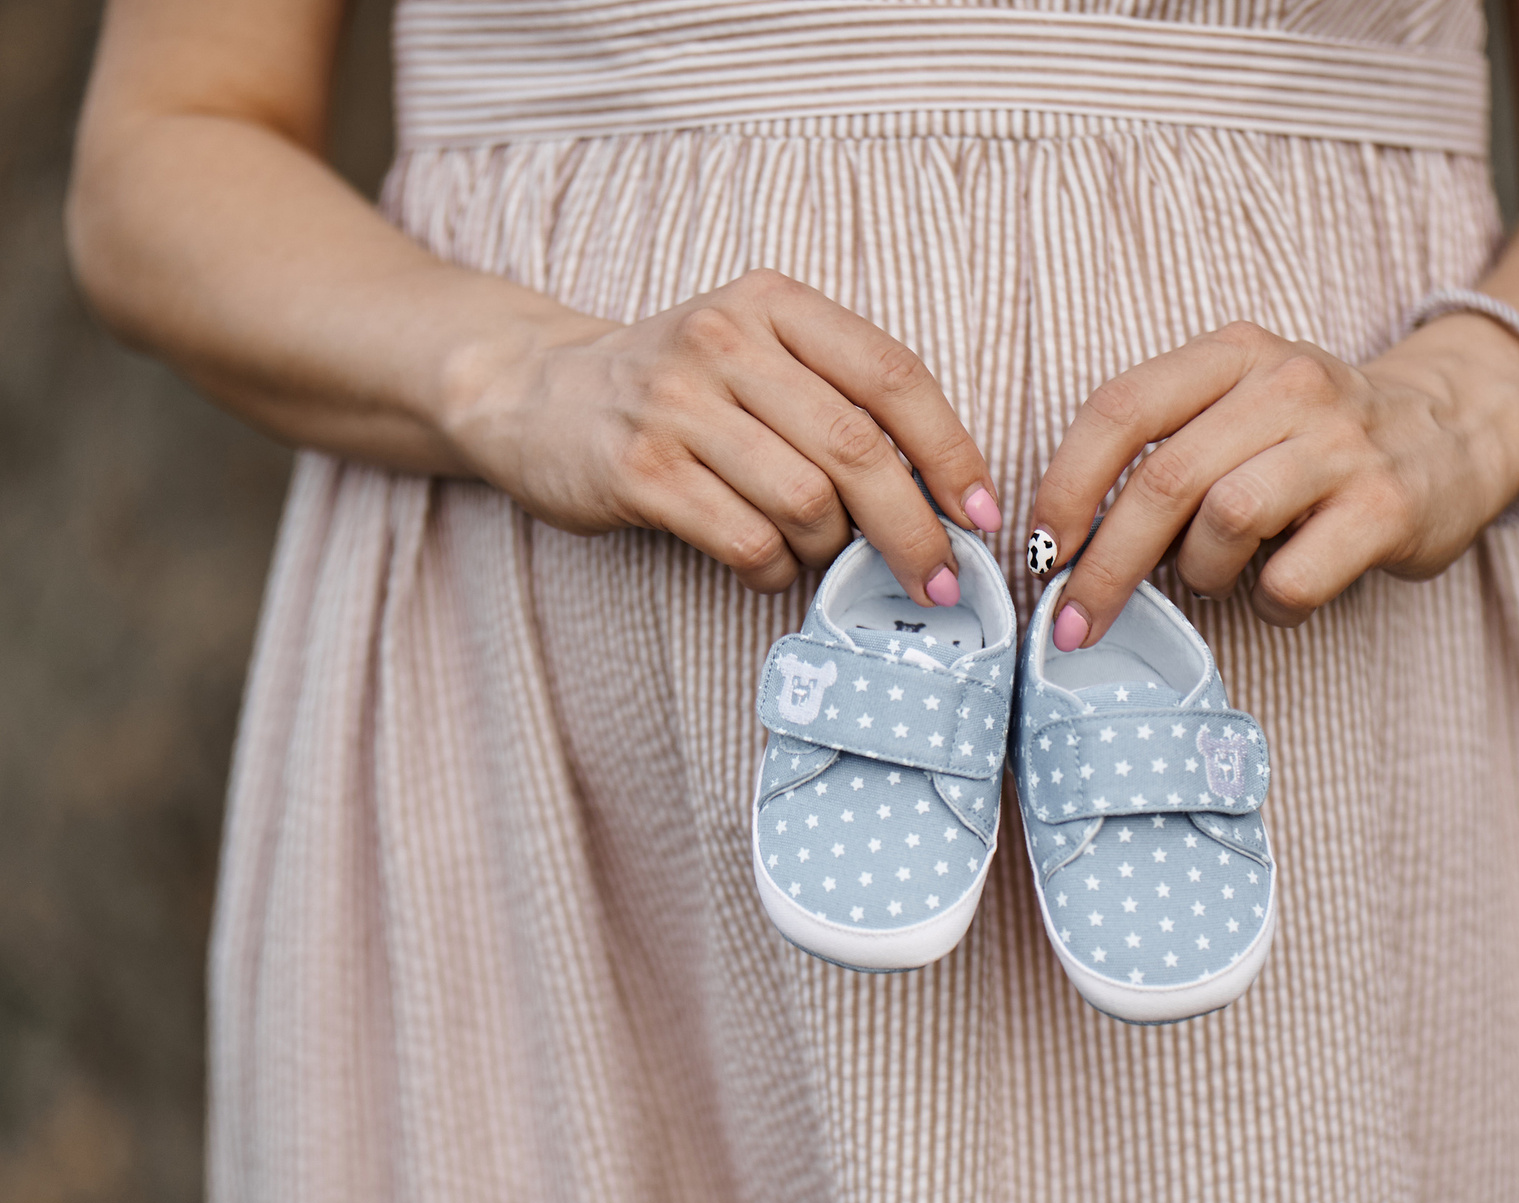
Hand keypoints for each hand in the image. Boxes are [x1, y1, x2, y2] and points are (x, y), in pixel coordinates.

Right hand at [441, 269, 1004, 602]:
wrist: (536, 395)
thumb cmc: (678, 390)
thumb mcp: (756, 356)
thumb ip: (838, 401)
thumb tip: (941, 497)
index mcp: (774, 304)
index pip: (892, 375)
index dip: (951, 452)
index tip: (982, 515)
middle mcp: (725, 340)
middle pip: (857, 448)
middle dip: (913, 529)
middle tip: (938, 582)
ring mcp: (676, 404)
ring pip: (806, 500)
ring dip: (831, 551)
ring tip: (820, 557)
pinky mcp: (640, 470)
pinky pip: (746, 540)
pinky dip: (774, 569)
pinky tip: (766, 564)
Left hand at [1028, 316, 1518, 645]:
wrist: (1459, 426)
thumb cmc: (1318, 437)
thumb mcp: (1242, 407)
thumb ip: (1165, 450)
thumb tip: (1064, 547)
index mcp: (1234, 353)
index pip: (1120, 408)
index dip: (1065, 487)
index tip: (1040, 551)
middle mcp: (1289, 384)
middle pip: (1163, 480)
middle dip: (1104, 567)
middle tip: (1075, 626)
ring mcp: (1344, 445)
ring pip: (1224, 522)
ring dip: (1199, 574)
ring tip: (1217, 577)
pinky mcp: (1387, 509)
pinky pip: (1290, 581)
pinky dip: (1268, 606)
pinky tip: (1281, 592)